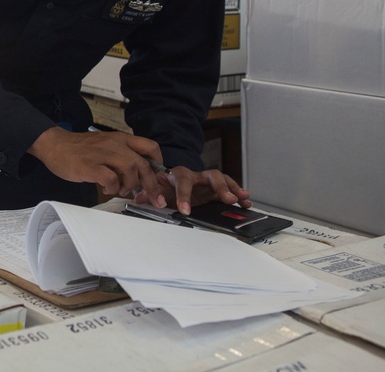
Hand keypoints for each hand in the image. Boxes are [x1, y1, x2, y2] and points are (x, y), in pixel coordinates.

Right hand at [28, 127, 166, 207]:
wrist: (54, 144)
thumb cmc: (79, 149)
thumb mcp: (105, 145)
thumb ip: (121, 156)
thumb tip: (138, 175)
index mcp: (120, 139)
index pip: (150, 147)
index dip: (158, 164)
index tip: (157, 178)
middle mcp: (114, 144)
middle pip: (143, 164)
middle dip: (152, 185)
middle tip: (154, 199)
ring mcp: (102, 154)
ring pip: (131, 169)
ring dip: (131, 185)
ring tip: (122, 191)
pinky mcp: (90, 166)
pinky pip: (110, 178)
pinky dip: (113, 187)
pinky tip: (106, 189)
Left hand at [135, 167, 251, 214]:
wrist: (168, 182)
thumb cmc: (162, 187)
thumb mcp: (154, 190)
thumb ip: (147, 193)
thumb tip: (138, 198)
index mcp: (177, 175)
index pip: (182, 181)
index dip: (184, 195)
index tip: (185, 210)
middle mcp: (195, 176)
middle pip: (210, 175)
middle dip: (220, 187)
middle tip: (228, 199)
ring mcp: (206, 182)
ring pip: (222, 180)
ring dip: (233, 188)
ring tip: (242, 198)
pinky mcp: (214, 190)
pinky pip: (229, 189)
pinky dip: (238, 194)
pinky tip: (246, 202)